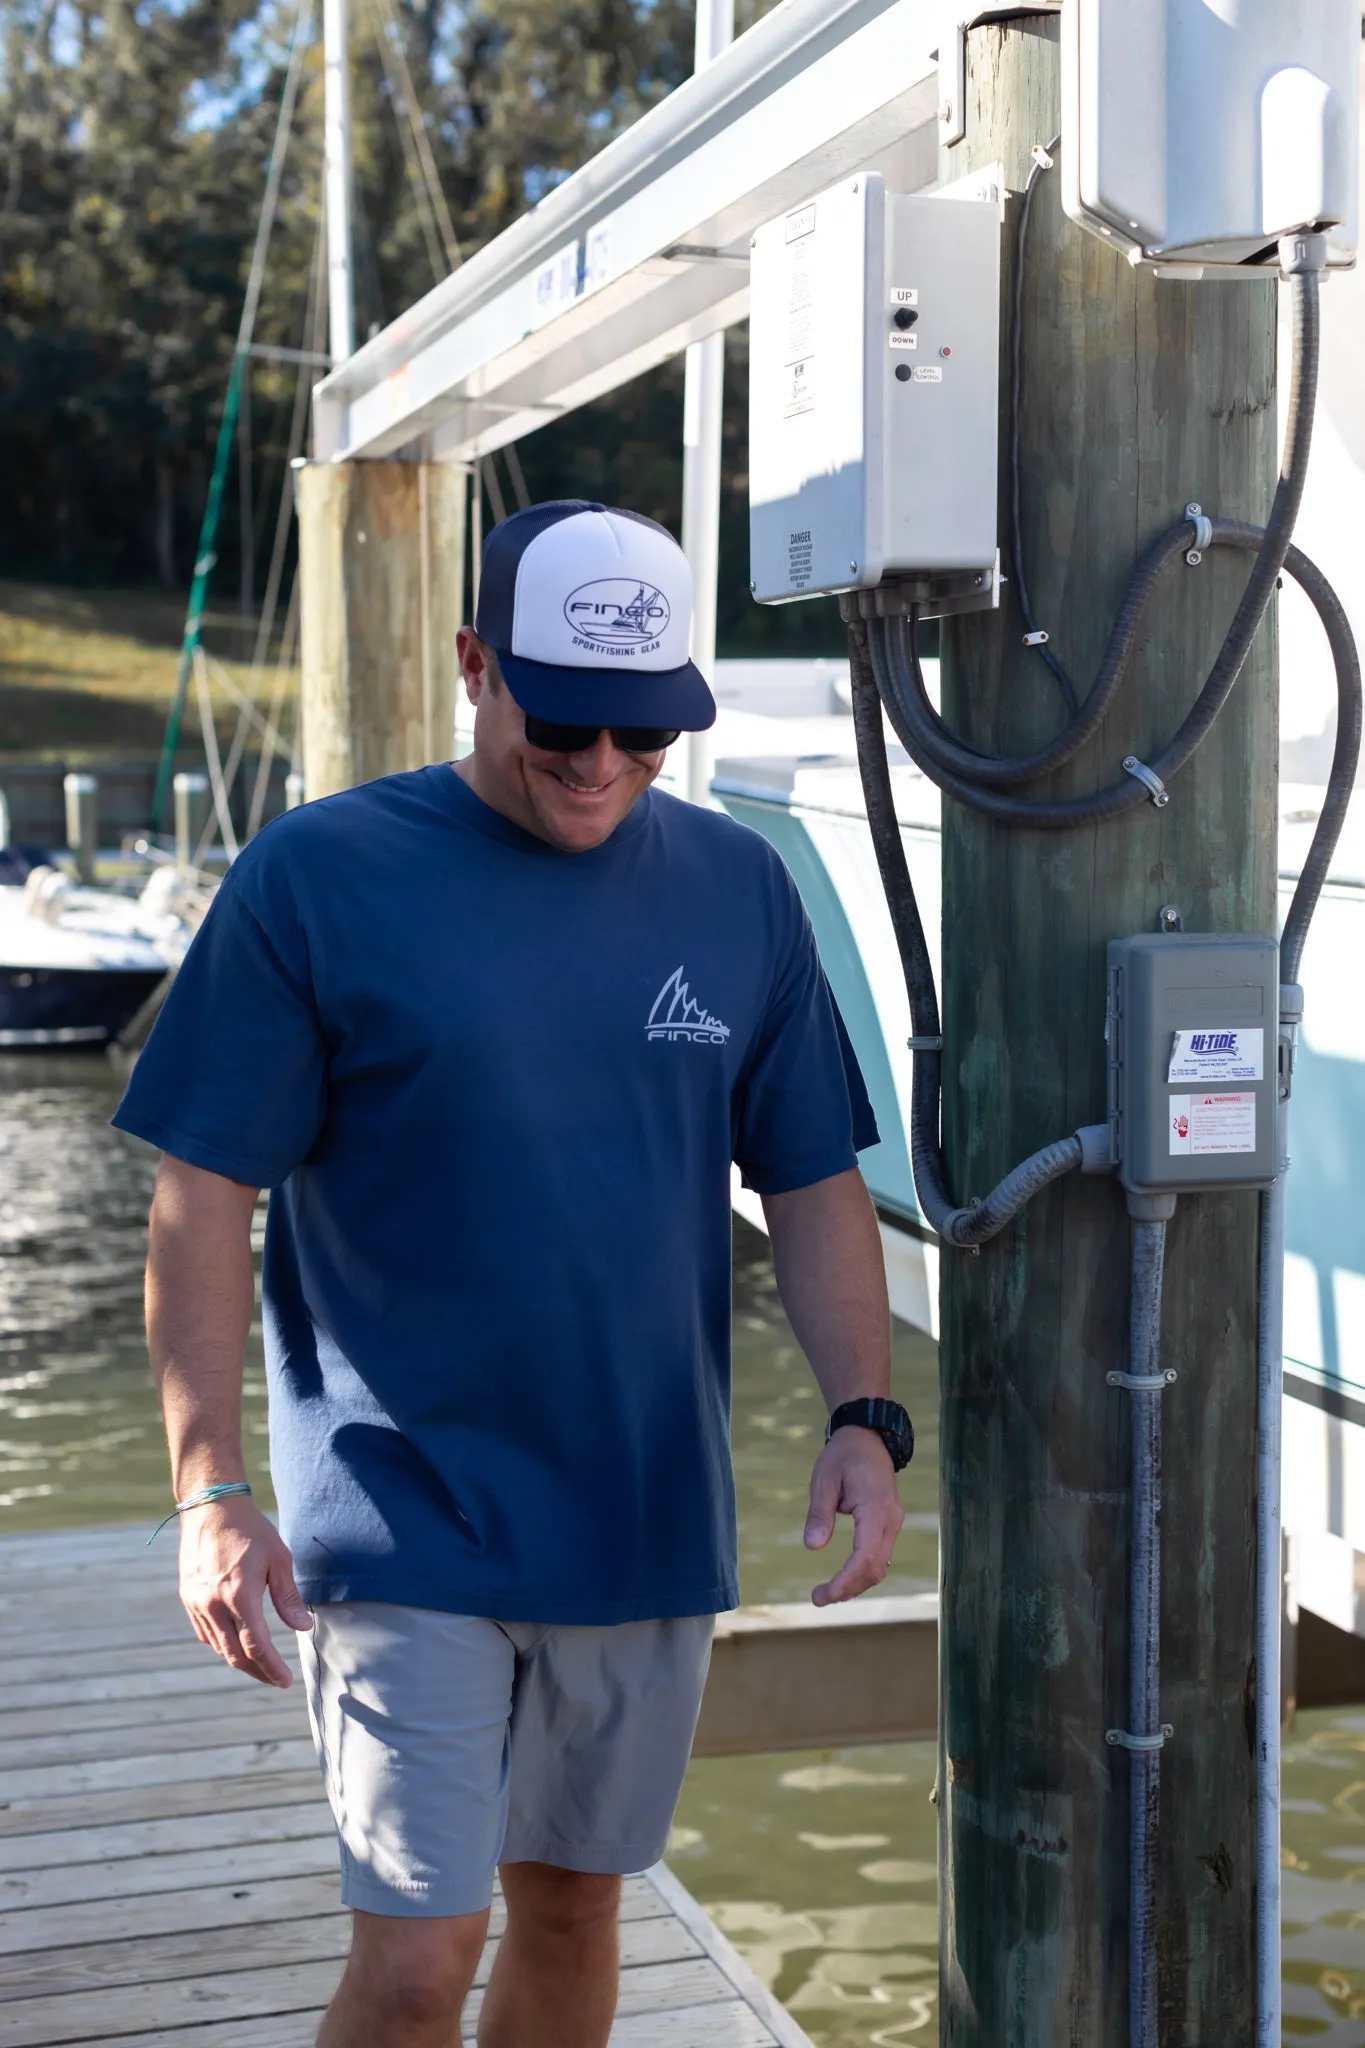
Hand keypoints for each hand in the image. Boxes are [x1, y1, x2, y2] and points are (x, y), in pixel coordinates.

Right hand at [178, 1494, 312, 1686]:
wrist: (211, 1506)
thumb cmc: (250, 1529)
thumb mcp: (278, 1558)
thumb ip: (288, 1597)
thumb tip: (303, 1627)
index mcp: (239, 1595)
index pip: (256, 1647)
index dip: (272, 1668)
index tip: (286, 1681)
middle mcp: (213, 1604)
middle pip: (235, 1655)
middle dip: (258, 1672)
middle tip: (277, 1679)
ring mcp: (196, 1603)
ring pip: (218, 1647)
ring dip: (240, 1661)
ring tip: (261, 1665)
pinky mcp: (188, 1598)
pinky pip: (205, 1633)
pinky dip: (222, 1644)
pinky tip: (236, 1643)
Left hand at [804, 1427, 905, 1606]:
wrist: (867, 1438)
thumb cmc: (842, 1456)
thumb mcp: (824, 1480)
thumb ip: (819, 1513)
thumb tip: (812, 1547)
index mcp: (875, 1508)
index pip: (865, 1556)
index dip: (847, 1580)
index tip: (826, 1594)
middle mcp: (891, 1520)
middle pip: (875, 1568)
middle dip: (848, 1589)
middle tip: (817, 1598)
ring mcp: (893, 1523)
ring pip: (880, 1566)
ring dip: (855, 1584)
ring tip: (826, 1593)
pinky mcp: (888, 1525)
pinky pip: (879, 1556)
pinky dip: (862, 1572)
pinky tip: (842, 1579)